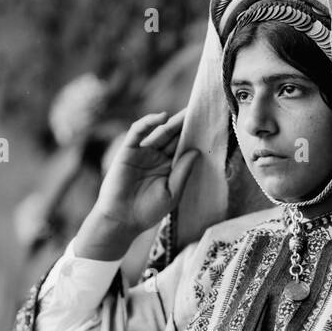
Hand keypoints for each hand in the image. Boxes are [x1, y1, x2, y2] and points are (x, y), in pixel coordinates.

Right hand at [76, 109, 199, 260]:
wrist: (122, 220)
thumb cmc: (147, 211)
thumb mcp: (171, 193)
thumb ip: (182, 172)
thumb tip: (196, 151)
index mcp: (169, 168)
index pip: (183, 148)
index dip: (194, 137)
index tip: (209, 126)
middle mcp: (157, 157)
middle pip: (174, 137)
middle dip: (185, 124)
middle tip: (201, 110)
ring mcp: (143, 152)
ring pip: (159, 132)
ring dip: (172, 122)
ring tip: (187, 112)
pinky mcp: (128, 150)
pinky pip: (138, 131)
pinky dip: (148, 122)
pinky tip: (162, 117)